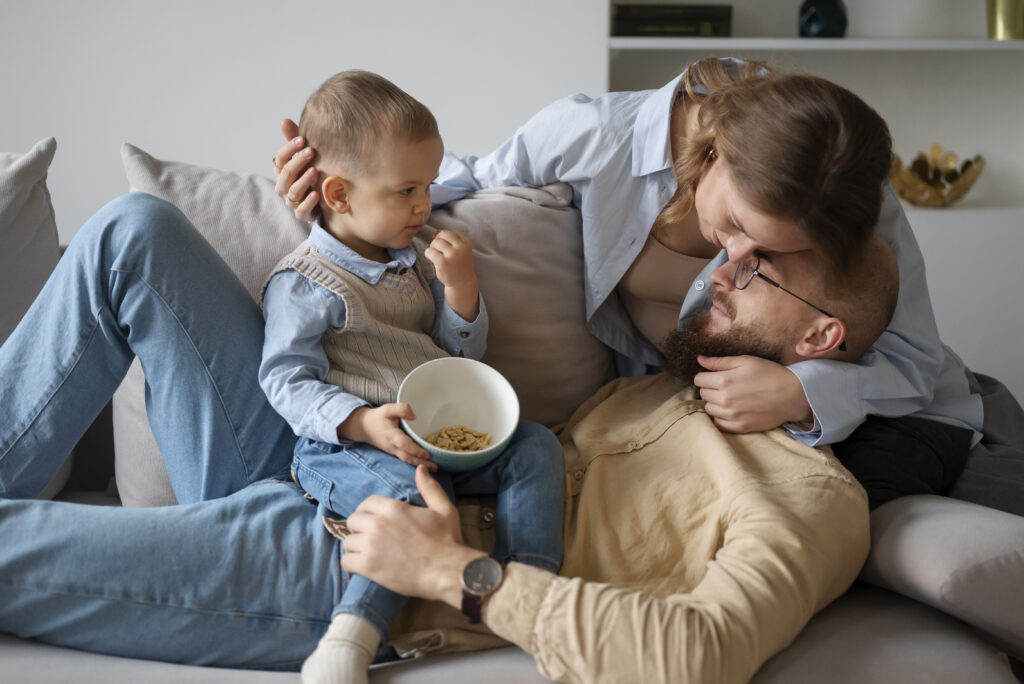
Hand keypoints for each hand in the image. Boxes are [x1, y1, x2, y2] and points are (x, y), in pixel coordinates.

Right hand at [272, 118, 319, 221]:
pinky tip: (317, 194)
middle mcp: (284, 186)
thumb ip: (295, 141)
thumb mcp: (304, 156)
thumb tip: (284, 120)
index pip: (280, 158)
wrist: (323, 200)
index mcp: (282, 171)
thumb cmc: (311, 173)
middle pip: (286, 174)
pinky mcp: (302, 214)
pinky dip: (308, 203)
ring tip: (315, 171)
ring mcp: (292, 201)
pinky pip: (302, 210)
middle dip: (297, 162)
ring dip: (303, 181)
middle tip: (311, 151)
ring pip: (293, 192)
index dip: (289, 148)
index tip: (302, 139)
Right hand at [338, 404, 437, 470]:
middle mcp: (392, 446)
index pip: (404, 445)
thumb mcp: (388, 408)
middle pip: (408, 457)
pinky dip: (415, 463)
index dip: (416, 450)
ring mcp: (392, 451)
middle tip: (436, 467)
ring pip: (407, 460)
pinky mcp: (394, 452)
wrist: (363, 427)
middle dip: (422, 463)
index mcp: (391, 435)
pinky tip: (424, 464)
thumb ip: (401, 409)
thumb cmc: (377, 417)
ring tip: (434, 468)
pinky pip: (405, 459)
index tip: (427, 454)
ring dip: (420, 465)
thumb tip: (414, 416)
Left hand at [342, 465, 482, 604]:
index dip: (368, 512)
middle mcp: (378, 523)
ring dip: (356, 547)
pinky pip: (345, 561)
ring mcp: (371, 545)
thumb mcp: (443, 509)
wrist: (446, 570)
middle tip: (371, 538)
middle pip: (352, 521)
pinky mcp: (368, 566)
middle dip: (360, 529)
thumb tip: (420, 469)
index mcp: (393, 508)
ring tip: (367, 552)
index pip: (366, 503)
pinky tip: (363, 566)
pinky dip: (352, 564)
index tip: (374, 521)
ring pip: (347, 542)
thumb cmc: (446, 540)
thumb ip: (430, 488)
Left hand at [424, 229, 479, 320]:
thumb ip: (450, 239)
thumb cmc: (459, 264)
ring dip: (432, 248)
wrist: (462, 282)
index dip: (440, 236)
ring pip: (435, 243)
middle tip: (438, 252)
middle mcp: (460, 247)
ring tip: (436, 256)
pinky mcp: (443, 263)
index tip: (441, 245)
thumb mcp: (460, 249)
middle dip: (436, 243)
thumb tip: (435, 232)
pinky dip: (428, 254)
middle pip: (440, 237)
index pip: (447, 233)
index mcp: (465, 242)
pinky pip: (430, 252)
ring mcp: (452, 255)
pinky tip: (433, 260)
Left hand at [693, 355, 812, 432]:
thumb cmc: (770, 374)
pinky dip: (721, 418)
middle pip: (703, 394)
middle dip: (710, 389)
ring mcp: (731, 415)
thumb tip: (700, 359)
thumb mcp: (745, 361)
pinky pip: (718, 424)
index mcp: (724, 380)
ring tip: (730, 398)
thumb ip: (719, 361)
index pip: (699, 379)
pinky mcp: (739, 427)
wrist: (793, 395)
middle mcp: (725, 399)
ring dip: (715, 403)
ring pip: (709, 409)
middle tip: (726, 386)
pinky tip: (732, 410)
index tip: (715, 376)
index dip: (706, 376)